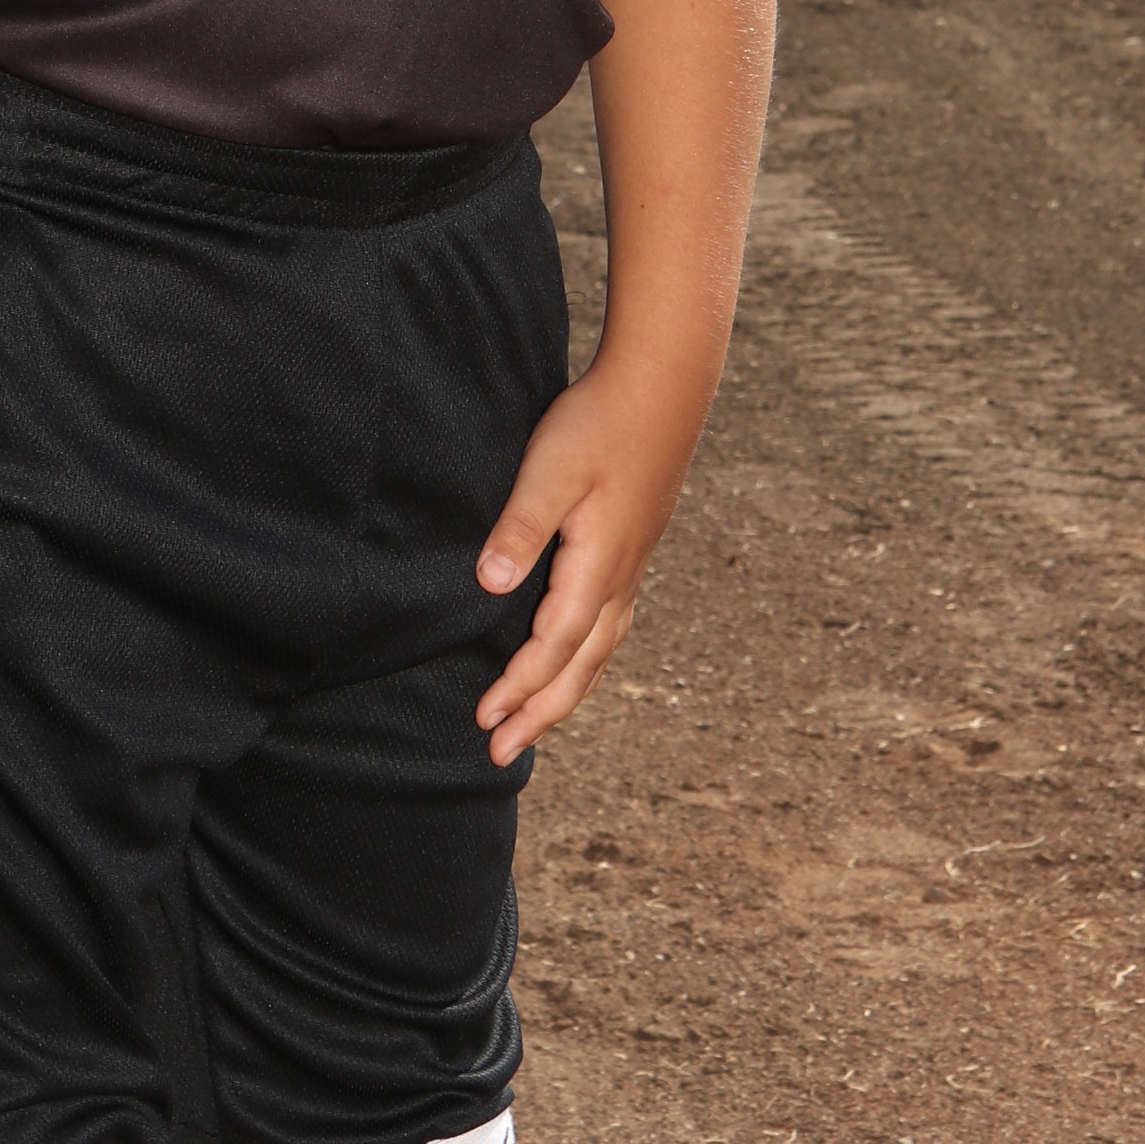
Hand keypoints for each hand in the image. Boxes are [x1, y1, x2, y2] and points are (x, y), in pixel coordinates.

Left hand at [472, 360, 690, 766]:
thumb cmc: (598, 423)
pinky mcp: (631, 550)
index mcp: (598, 565)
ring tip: (533, 724)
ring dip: (564, 693)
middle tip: (500, 755)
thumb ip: (521, 524)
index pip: (553, 645)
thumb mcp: (551, 468)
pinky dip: (585, 660)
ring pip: (598, 652)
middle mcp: (620, 578)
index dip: (518, 687)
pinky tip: (572, 660)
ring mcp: (631, 567)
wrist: (661, 388)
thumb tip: (490, 583)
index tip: (483, 719)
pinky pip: (607, 627)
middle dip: (540, 713)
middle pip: (581, 667)